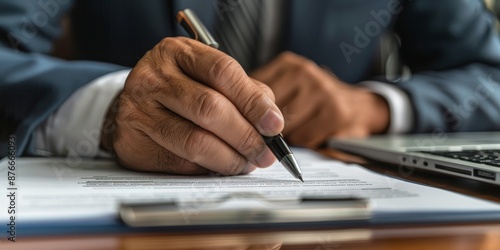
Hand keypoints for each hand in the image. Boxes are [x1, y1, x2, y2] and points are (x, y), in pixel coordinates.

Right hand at [101, 37, 283, 174]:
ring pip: (195, 141)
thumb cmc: (179, 88)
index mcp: (177, 53)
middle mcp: (154, 78)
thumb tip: (271, 121)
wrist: (134, 105)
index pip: (222, 72)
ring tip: (247, 163)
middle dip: (246, 136)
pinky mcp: (133, 143)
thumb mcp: (207, 76)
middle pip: (210, 108)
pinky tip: (221, 166)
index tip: (274, 124)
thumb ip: (242, 91)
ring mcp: (139, 111)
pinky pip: (180, 163)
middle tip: (265, 152)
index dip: (253, 101)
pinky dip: (208, 168)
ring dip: (230, 158)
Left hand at [251, 52, 388, 148]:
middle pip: (265, 112)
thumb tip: (232, 112)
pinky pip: (304, 138)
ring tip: (301, 128)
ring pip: (284, 127)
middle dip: (267, 127)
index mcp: (288, 65)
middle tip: (277, 130)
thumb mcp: (287, 87)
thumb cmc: (315, 101)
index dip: (249, 113)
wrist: (359, 107)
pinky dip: (305, 142)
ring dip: (288, 136)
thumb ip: (260, 95)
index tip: (251, 123)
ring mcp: (321, 91)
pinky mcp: (335, 113)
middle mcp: (304, 73)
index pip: (251, 93)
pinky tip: (315, 133)